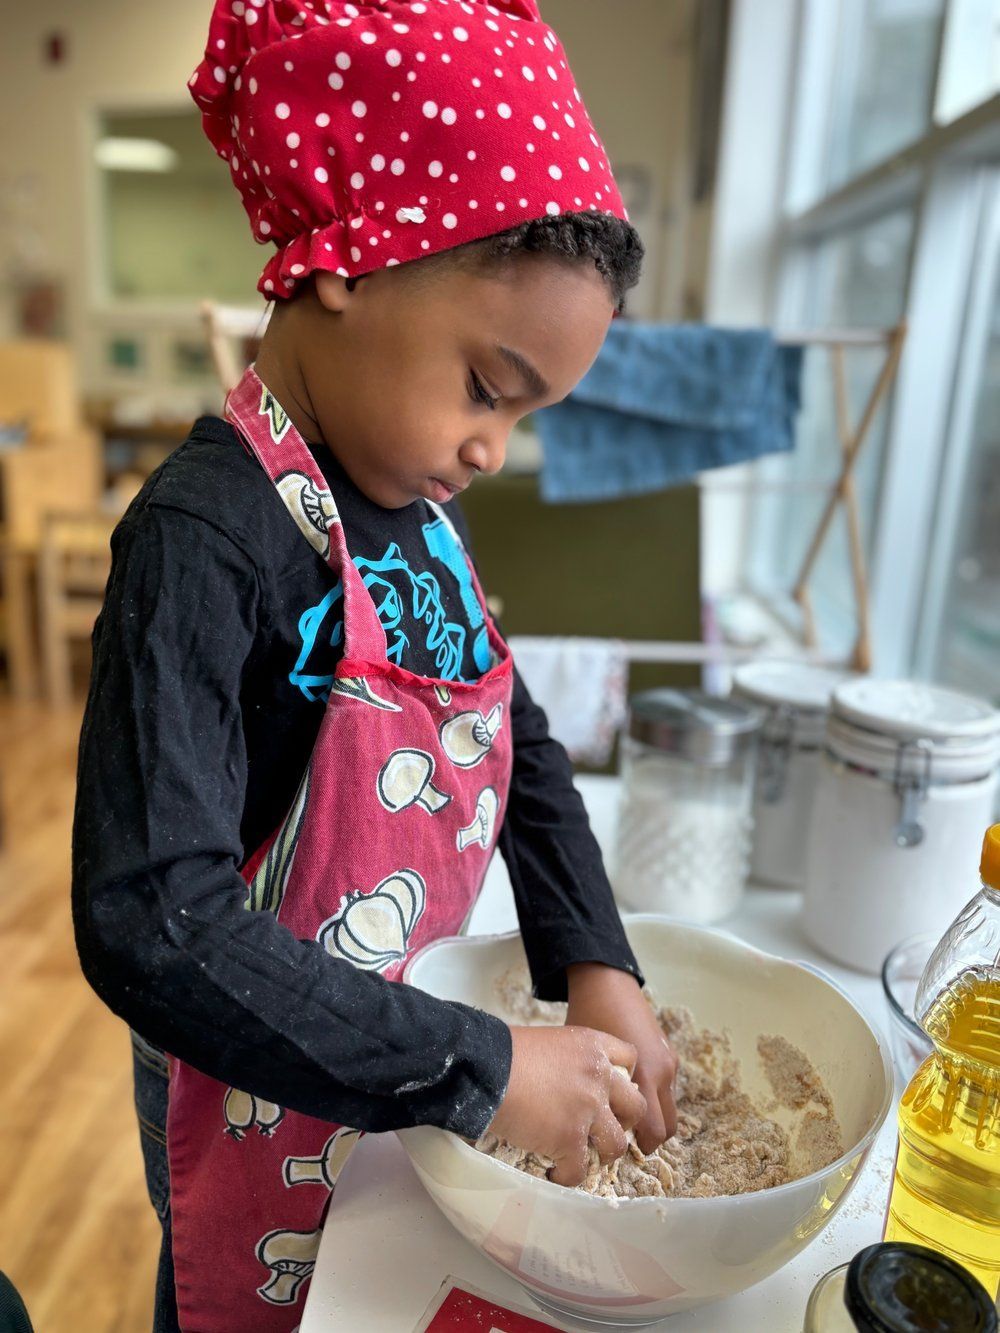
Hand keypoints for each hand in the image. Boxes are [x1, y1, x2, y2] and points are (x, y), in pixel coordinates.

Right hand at [487, 1025, 646, 1187]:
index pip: (630, 1058)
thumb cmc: (505, 1052)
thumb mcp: (549, 1041)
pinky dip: (567, 1176)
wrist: (486, 1069)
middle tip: (602, 1128)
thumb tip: (566, 1083)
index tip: (610, 1091)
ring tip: (583, 1156)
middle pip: (636, 1106)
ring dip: (602, 1154)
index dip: (624, 1078)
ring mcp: (589, 1109)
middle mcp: (599, 1076)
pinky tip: (553, 1173)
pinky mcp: (570, 1138)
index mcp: (593, 1046)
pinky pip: (580, 1170)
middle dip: (623, 1121)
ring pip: (616, 1144)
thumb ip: (570, 1060)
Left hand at [565, 963, 677, 1154]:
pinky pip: (665, 1087)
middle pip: (666, 1128)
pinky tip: (625, 1089)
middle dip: (647, 1140)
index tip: (610, 1151)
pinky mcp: (668, 1053)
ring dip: (650, 1118)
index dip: (633, 1148)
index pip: (652, 1133)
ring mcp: (668, 1062)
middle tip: (618, 1141)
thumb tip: (579, 1127)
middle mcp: (661, 1072)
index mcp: (643, 1076)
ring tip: (618, 1115)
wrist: (606, 982)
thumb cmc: (586, 1017)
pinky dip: (652, 1097)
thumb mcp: (585, 1060)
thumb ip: (592, 1094)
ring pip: (667, 1108)